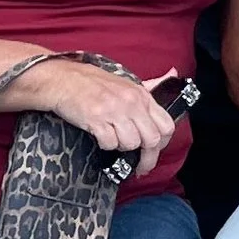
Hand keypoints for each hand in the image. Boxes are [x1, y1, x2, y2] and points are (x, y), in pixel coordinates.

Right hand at [23, 56, 179, 183]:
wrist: (64, 80)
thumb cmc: (94, 83)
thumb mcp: (127, 82)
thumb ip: (150, 85)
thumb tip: (174, 73)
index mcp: (142, 95)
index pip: (166, 125)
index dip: (162, 144)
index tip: (153, 151)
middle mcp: (131, 103)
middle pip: (151, 140)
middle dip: (146, 157)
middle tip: (138, 165)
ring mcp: (114, 111)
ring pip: (131, 143)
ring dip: (123, 148)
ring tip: (114, 141)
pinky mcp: (96, 119)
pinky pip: (110, 143)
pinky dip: (106, 145)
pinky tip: (100, 137)